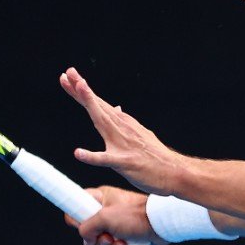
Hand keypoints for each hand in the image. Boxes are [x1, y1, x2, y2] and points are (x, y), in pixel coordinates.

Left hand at [59, 67, 188, 195]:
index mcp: (123, 124)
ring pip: (103, 122)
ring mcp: (123, 144)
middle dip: (82, 89)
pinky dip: (91, 156)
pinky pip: (106, 160)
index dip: (83, 91)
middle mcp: (122, 129)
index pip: (99, 104)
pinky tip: (78, 153)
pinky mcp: (125, 163)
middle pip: (98, 107)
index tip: (70, 75)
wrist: (175, 172)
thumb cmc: (155, 157)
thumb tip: (116, 108)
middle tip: (69, 72)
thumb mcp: (139, 134)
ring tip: (78, 89)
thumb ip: (125, 123)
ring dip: (90, 105)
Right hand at [63, 186, 167, 244]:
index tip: (85, 227)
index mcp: (101, 200)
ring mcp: (118, 228)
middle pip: (89, 233)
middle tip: (110, 237)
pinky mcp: (128, 240)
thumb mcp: (105, 218)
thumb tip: (87, 242)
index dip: (77, 220)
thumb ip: (87, 228)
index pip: (77, 207)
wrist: (161, 224)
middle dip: (100, 242)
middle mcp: (108, 213)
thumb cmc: (135, 215)